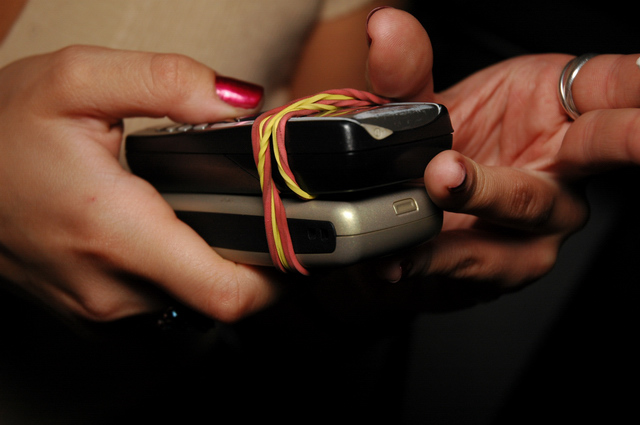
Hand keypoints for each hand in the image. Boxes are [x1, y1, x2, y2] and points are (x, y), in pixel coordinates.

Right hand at [0, 45, 278, 322]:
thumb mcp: (79, 79)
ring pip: (192, 298)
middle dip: (253, 254)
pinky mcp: (92, 308)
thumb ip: (169, 81)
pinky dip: (181, 267)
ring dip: (214, 258)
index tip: (297, 235)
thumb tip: (240, 102)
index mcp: (117, 233)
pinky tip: (173, 227)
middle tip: (260, 206)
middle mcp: (111, 288)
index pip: (229, 292)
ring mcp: (99, 307)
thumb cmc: (1, 131)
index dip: (280, 272)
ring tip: (212, 209)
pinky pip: (160, 299)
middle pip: (220, 295)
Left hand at [365, 8, 638, 309]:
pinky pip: (473, 260)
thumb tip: (386, 27)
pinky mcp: (506, 266)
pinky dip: (432, 255)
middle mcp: (566, 167)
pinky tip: (401, 254)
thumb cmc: (446, 155)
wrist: (415, 224)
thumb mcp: (426, 106)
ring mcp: (543, 222)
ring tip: (439, 180)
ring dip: (485, 191)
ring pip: (527, 205)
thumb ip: (407, 69)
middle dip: (625, 136)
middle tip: (635, 131)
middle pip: (604, 145)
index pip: (617, 85)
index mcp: (561, 110)